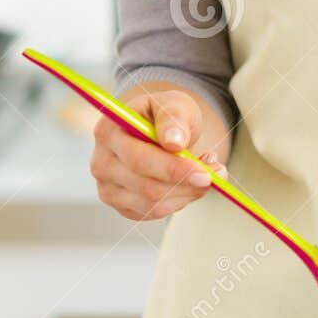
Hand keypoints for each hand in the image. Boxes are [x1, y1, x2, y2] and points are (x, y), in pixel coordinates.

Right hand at [89, 82, 224, 221]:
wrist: (158, 130)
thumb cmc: (165, 115)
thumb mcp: (174, 103)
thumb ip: (173, 117)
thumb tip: (174, 142)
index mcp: (108, 131)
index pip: (138, 159)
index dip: (173, 169)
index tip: (205, 173)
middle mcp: (101, 162)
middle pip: (146, 187)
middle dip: (186, 184)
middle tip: (216, 174)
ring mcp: (108, 187)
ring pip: (153, 205)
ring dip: (187, 193)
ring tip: (206, 171)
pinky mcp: (121, 205)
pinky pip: (154, 213)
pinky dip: (179, 200)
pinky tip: (189, 181)